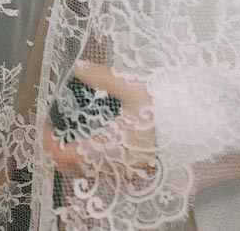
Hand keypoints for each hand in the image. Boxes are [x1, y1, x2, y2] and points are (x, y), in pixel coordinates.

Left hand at [42, 60, 156, 179]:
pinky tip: (94, 141)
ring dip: (73, 155)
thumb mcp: (133, 89)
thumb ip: (104, 78)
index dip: (49, 143)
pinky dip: (89, 160)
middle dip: (58, 149)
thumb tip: (79, 67)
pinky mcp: (130, 173)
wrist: (192, 127)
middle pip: (70, 167)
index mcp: (108, 149)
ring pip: (84, 172)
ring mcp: (121, 173)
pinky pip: (99, 172)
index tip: (47, 125)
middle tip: (56, 128)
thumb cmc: (164, 111)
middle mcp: (112, 167)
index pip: (64, 156)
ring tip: (72, 132)